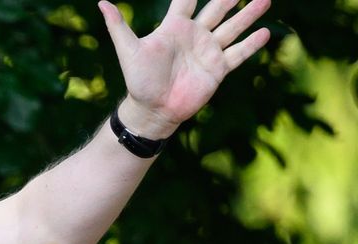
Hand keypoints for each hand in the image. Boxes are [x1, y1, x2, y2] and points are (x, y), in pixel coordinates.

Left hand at [99, 0, 271, 137]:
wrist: (152, 110)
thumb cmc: (138, 80)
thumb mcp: (128, 51)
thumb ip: (118, 27)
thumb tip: (101, 3)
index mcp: (174, 27)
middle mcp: (195, 35)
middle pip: (217, 9)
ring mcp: (208, 51)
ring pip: (232, 28)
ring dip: (248, 14)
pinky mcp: (217, 69)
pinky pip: (237, 54)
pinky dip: (251, 45)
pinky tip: (266, 32)